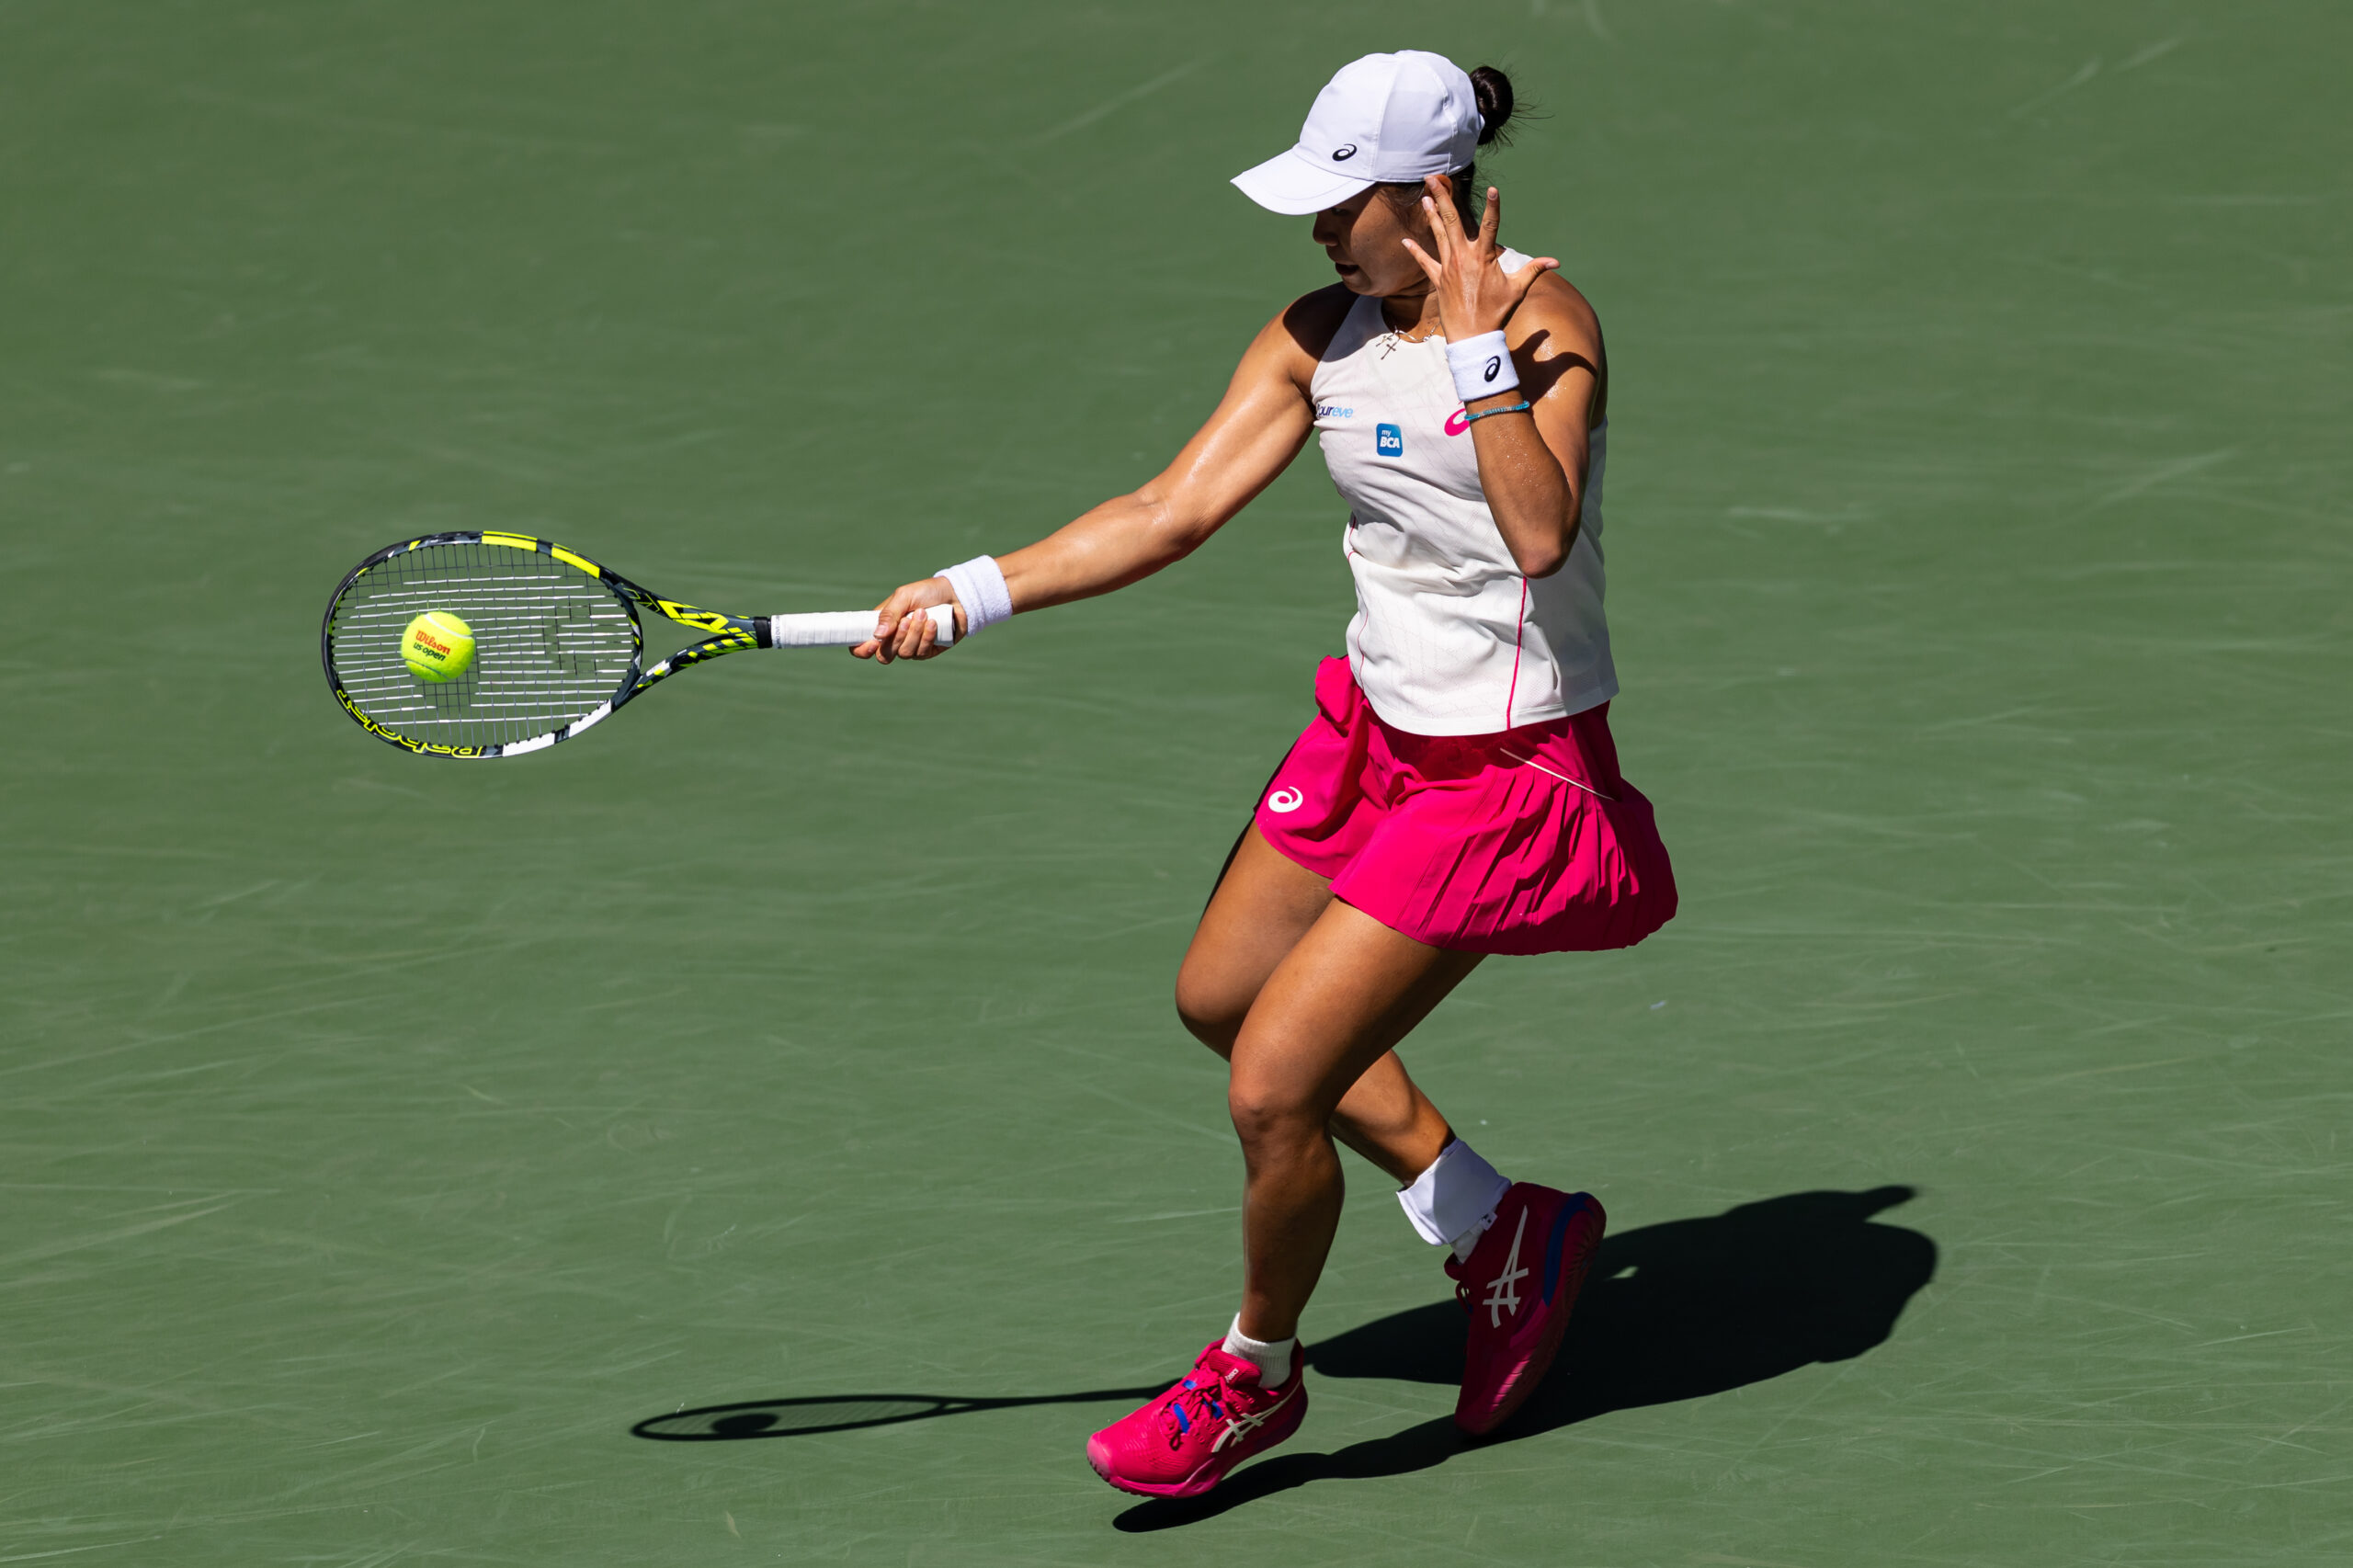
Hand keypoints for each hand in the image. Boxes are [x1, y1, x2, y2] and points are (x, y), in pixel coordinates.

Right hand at [853, 577, 966, 662]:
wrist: (955, 595)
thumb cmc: (926, 592)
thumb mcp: (904, 597)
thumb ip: (889, 615)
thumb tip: (877, 635)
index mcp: (882, 625)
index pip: (862, 645)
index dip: (862, 650)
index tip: (873, 643)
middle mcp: (894, 639)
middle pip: (884, 655)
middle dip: (897, 638)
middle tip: (907, 619)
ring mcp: (911, 647)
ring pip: (904, 654)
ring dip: (914, 634)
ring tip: (924, 614)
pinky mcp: (928, 651)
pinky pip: (921, 653)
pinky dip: (927, 637)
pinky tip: (933, 623)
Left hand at [1398, 176, 1557, 344]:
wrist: (1472, 336)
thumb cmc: (1496, 313)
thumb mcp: (1517, 290)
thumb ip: (1534, 270)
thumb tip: (1556, 262)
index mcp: (1484, 257)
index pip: (1491, 225)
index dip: (1493, 207)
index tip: (1493, 188)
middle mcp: (1463, 257)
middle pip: (1452, 221)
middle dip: (1443, 198)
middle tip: (1434, 178)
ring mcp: (1448, 267)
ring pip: (1438, 235)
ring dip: (1431, 215)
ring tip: (1424, 197)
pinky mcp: (1438, 279)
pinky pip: (1424, 262)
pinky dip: (1415, 251)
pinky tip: (1405, 240)